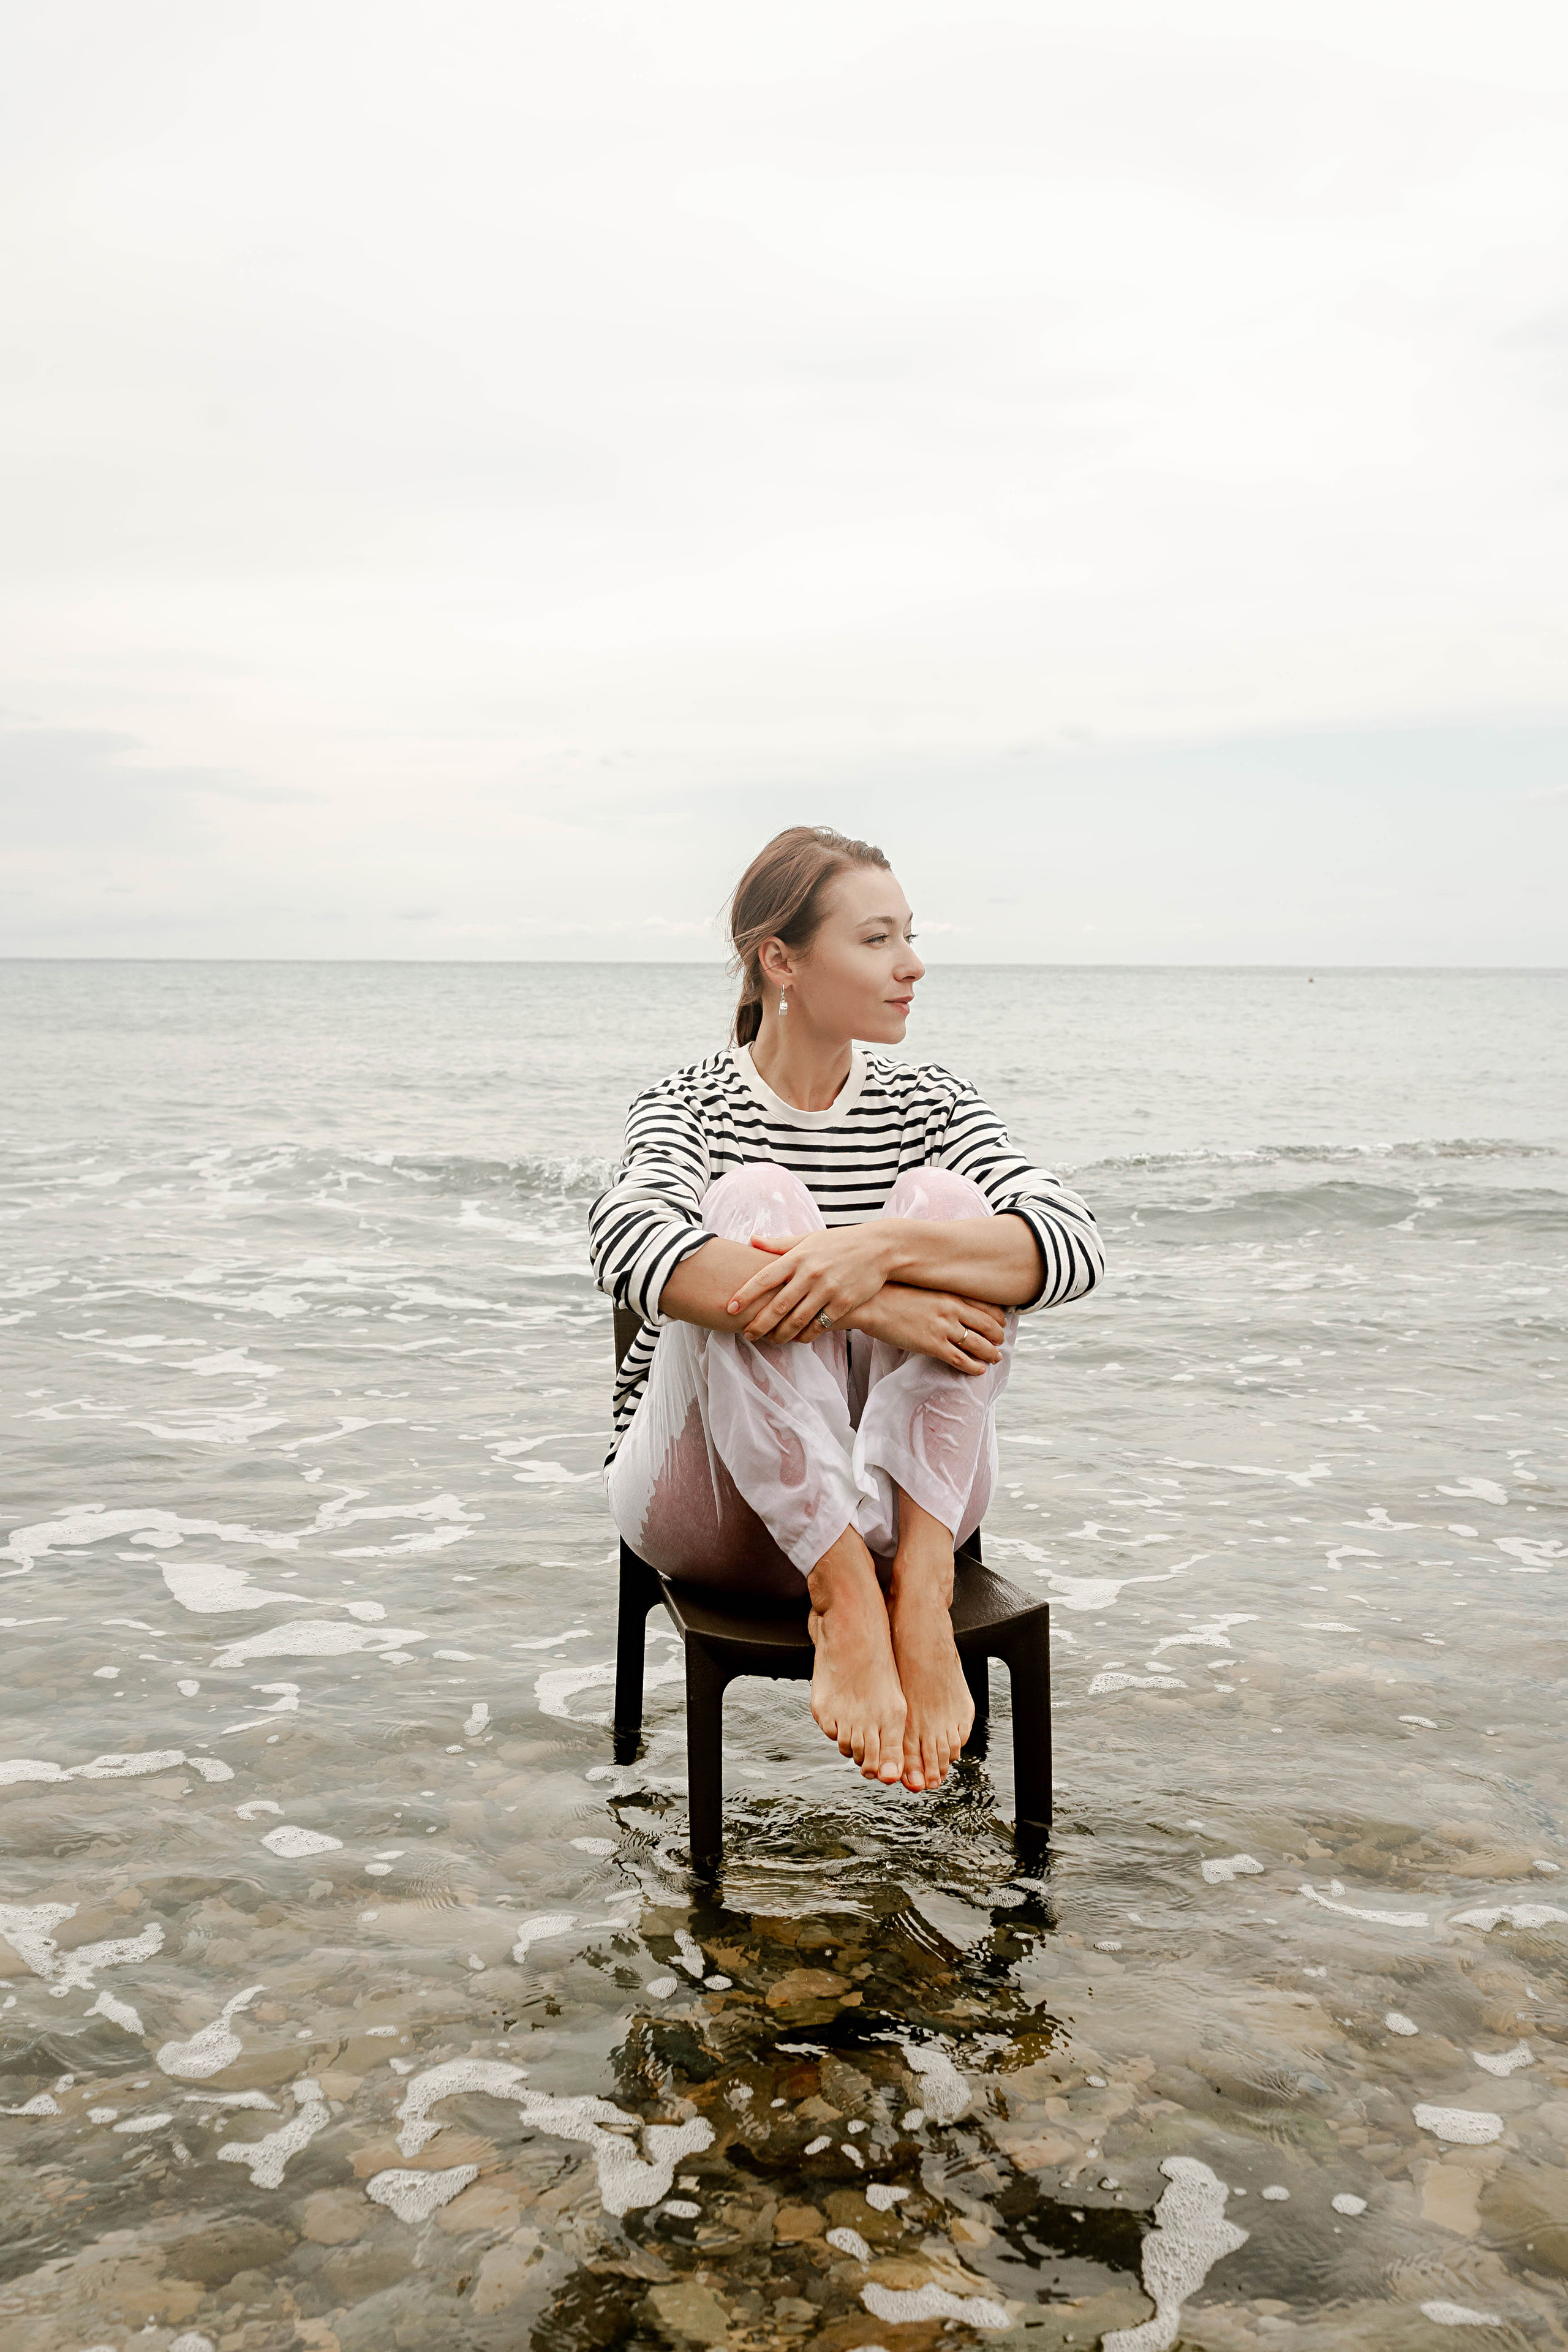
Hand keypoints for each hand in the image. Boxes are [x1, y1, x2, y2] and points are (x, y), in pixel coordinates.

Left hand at [725, 1226, 893, 1343]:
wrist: (879, 1248)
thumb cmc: (839, 1242)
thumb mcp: (808, 1238)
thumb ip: (778, 1244)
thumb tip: (751, 1240)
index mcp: (798, 1257)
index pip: (764, 1278)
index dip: (745, 1295)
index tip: (730, 1309)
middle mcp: (810, 1274)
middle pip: (777, 1306)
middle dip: (759, 1324)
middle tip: (746, 1335)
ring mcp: (828, 1289)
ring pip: (797, 1320)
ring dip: (780, 1335)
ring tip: (769, 1341)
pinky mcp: (844, 1303)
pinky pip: (819, 1325)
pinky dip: (805, 1335)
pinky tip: (796, 1339)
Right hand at [852, 1284, 1006, 1373]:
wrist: (872, 1304)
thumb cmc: (892, 1293)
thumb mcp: (923, 1286)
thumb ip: (940, 1294)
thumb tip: (949, 1302)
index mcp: (950, 1293)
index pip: (985, 1305)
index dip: (997, 1316)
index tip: (1001, 1322)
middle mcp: (952, 1309)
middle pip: (987, 1325)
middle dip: (998, 1336)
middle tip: (1000, 1342)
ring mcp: (944, 1328)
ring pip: (978, 1344)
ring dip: (991, 1353)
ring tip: (995, 1358)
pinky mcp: (933, 1345)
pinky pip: (961, 1359)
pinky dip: (973, 1367)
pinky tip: (978, 1371)